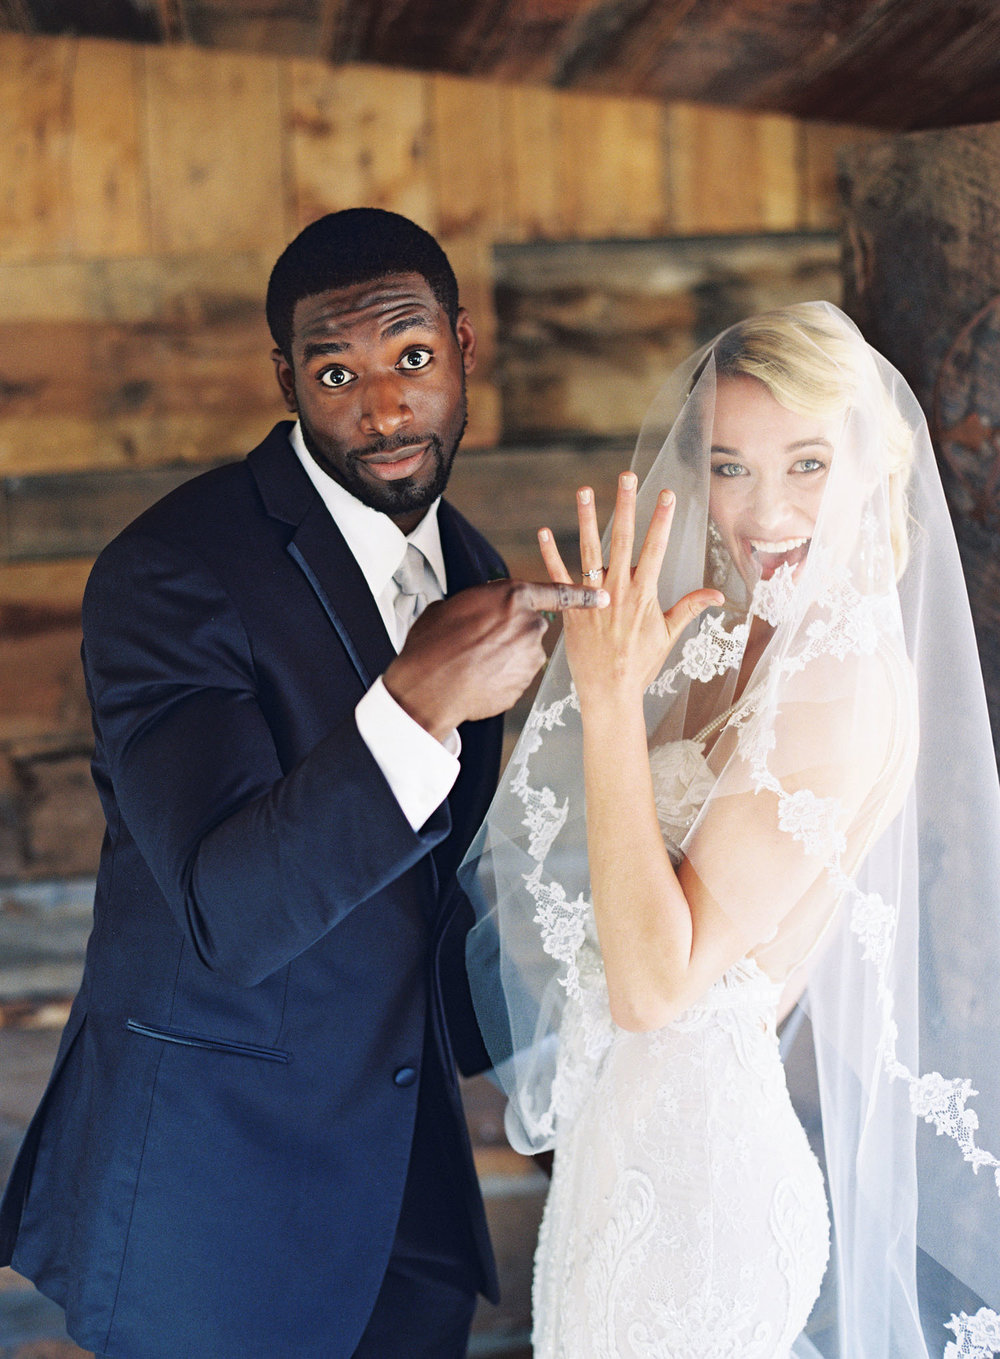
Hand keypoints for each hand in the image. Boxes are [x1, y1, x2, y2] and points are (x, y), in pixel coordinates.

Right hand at [383, 577, 608, 739]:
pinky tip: (478, 680)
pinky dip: (502, 679)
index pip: (558, 593)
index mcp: (513, 597)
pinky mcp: (524, 684)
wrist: (428, 686)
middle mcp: (528, 625)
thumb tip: (481, 610)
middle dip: (513, 633)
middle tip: (481, 642)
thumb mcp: (453, 607)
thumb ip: (480, 604)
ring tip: (473, 663)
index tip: (604, 598)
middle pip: (532, 626)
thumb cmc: (434, 643)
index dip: (584, 595)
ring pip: (523, 654)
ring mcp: (529, 657)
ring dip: (505, 658)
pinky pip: (517, 677)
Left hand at [537, 472, 722, 704]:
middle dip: (625, 506)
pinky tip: (543, 531)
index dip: (662, 519)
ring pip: (588, 551)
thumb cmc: (640, 664)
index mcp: (643, 594)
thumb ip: (690, 608)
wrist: (609, 692)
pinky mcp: (571, 609)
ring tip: (584, 490)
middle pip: (622, 540)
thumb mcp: (669, 635)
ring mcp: (592, 598)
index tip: (667, 493)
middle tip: (627, 476)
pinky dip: (549, 554)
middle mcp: (617, 591)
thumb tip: (719, 595)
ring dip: (585, 519)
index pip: (656, 548)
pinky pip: (557, 577)